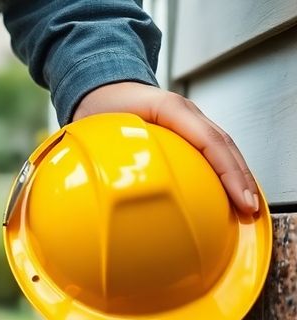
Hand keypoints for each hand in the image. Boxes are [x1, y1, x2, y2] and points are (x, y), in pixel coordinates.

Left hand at [74, 82, 259, 214]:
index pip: (208, 141)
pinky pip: (212, 150)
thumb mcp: (100, 124)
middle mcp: (186, 112)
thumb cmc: (101, 104)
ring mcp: (190, 120)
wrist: (103, 85)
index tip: (240, 197)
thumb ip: (102, 149)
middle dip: (241, 178)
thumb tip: (97, 184)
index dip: (228, 172)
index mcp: (169, 107)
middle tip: (249, 208)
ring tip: (246, 206)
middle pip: (223, 145)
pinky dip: (224, 170)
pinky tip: (227, 192)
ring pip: (223, 148)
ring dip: (237, 176)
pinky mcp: (188, 130)